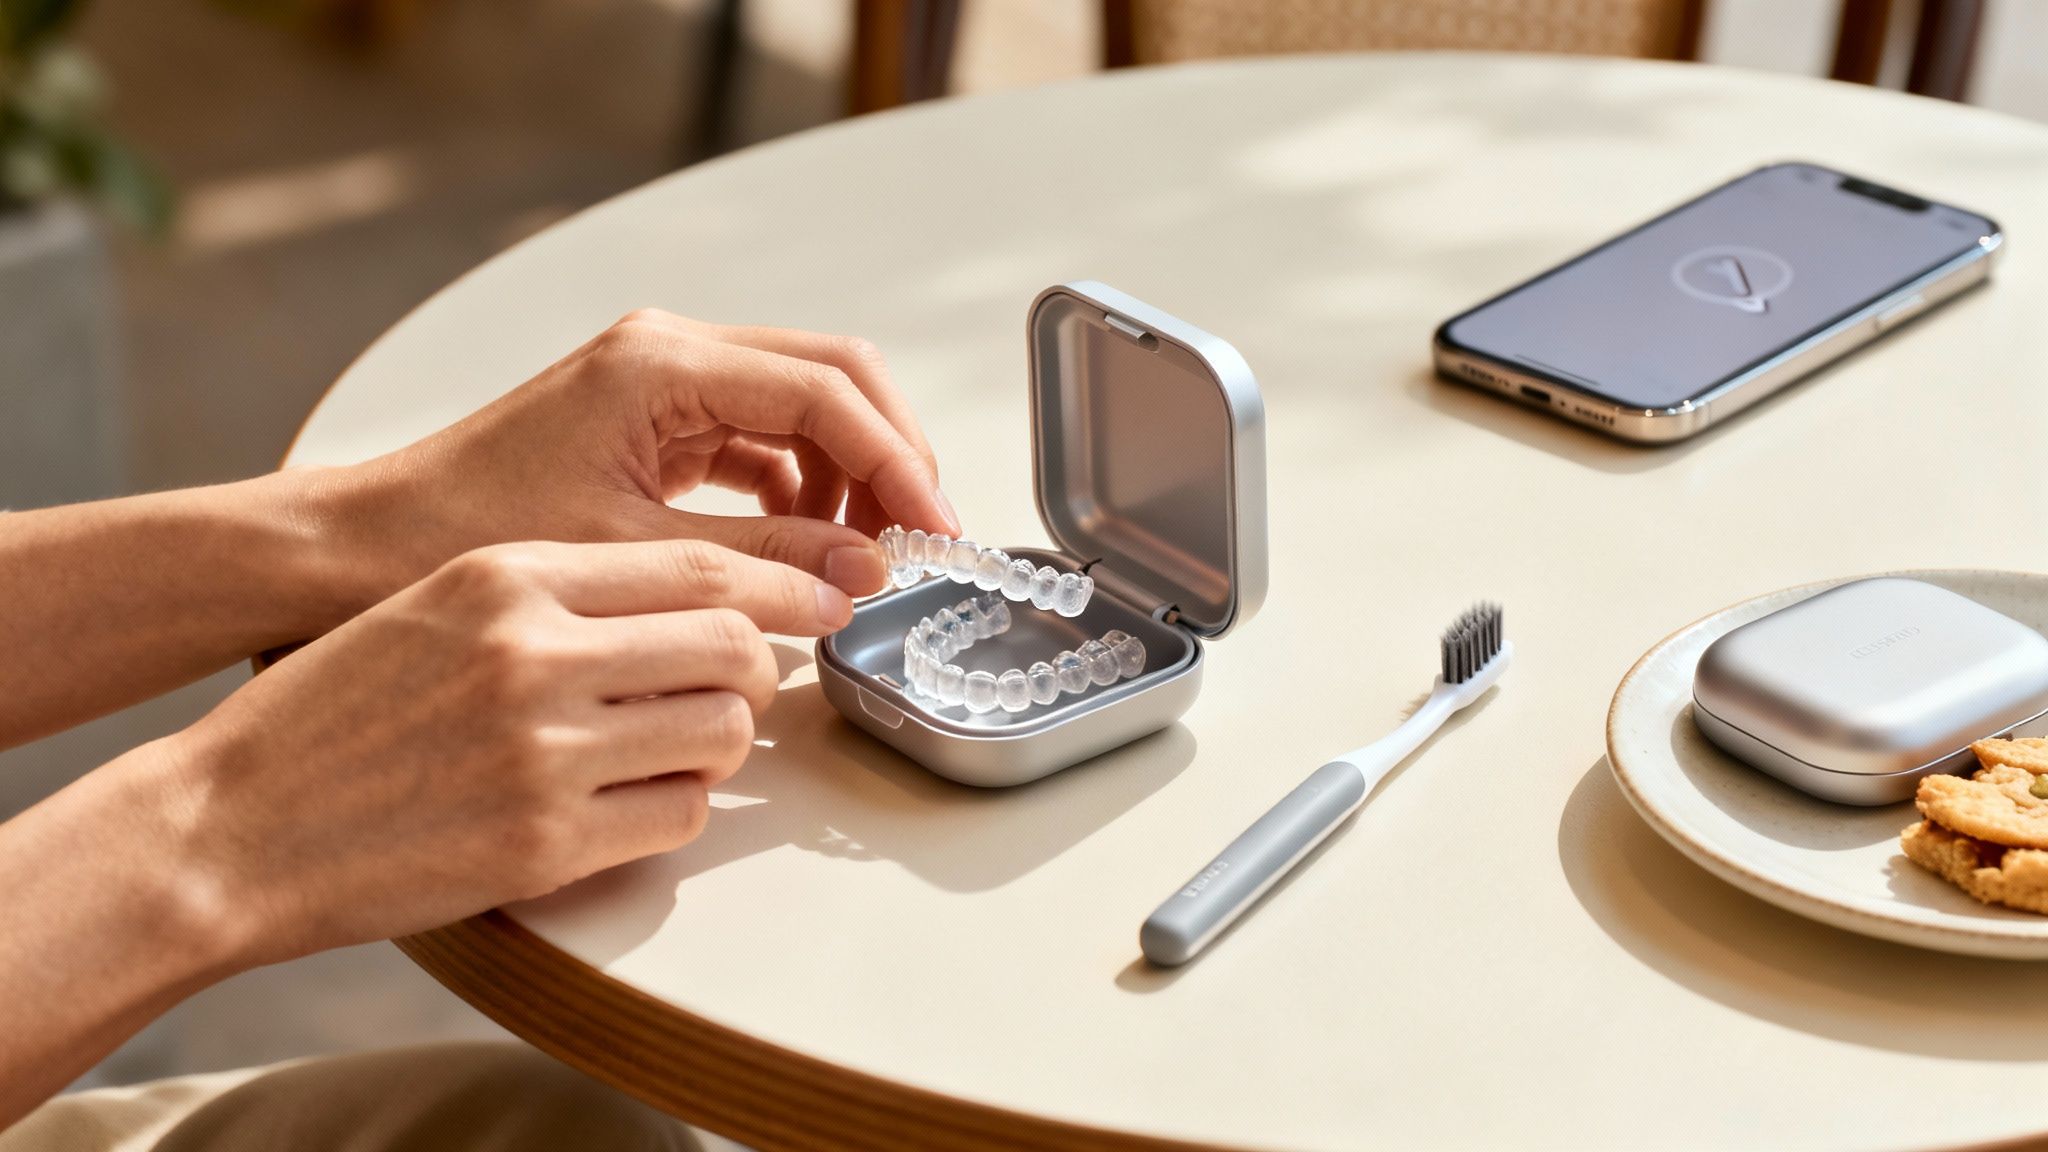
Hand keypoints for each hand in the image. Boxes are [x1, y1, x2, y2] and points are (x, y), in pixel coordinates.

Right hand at [154, 538, 840, 963]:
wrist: (230, 825)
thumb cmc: (334, 715)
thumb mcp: (438, 606)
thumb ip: (556, 594)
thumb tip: (688, 600)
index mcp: (509, 577)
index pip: (699, 566)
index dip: (776, 583)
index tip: (814, 597)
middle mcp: (535, 654)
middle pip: (731, 643)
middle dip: (757, 666)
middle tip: (736, 684)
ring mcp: (545, 751)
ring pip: (722, 732)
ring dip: (721, 741)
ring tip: (674, 746)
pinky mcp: (548, 843)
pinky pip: (681, 815)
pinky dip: (676, 808)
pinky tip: (627, 803)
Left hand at [333, 310, 960, 614]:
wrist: (364, 545)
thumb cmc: (466, 532)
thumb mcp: (631, 557)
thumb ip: (760, 564)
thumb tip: (863, 576)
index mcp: (662, 362)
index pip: (825, 389)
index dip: (896, 459)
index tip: (935, 526)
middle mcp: (672, 353)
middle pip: (832, 378)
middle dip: (890, 454)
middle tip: (925, 535)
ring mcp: (667, 384)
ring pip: (805, 411)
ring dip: (850, 478)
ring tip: (863, 559)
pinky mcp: (659, 424)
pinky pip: (764, 444)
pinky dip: (801, 494)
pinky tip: (806, 551)